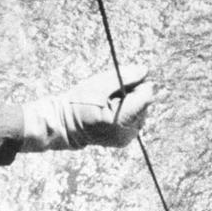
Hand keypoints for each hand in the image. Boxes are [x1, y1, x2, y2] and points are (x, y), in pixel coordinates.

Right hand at [21, 65, 154, 150]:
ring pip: (141, 111)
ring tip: (107, 105)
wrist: (65, 124)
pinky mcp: (125, 140)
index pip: (146, 96)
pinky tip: (110, 113)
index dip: (137, 85)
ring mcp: (127, 138)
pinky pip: (134, 120)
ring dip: (129, 104)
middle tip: (109, 97)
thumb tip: (145, 70)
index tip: (121, 84)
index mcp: (121, 120)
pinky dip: (126, 113)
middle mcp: (127, 132)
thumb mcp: (100, 84)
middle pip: (144, 104)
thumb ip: (125, 76)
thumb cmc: (79, 101)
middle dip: (131, 95)